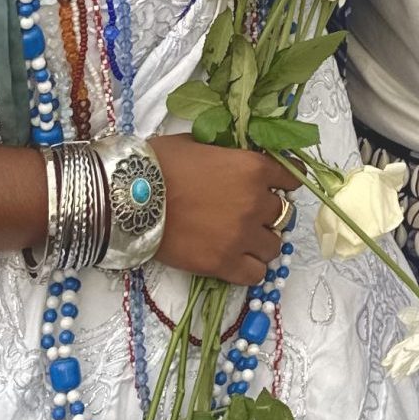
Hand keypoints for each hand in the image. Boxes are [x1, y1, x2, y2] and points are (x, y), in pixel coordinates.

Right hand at [149, 134, 298, 285]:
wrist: (127, 197)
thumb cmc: (157, 164)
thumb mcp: (199, 145)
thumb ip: (227, 154)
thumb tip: (235, 159)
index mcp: (253, 168)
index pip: (290, 177)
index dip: (283, 182)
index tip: (276, 186)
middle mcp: (255, 202)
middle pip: (283, 214)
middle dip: (269, 214)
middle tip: (250, 215)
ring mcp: (241, 235)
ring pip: (275, 246)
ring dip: (262, 242)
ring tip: (243, 241)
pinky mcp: (223, 263)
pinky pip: (256, 274)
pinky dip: (251, 268)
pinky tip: (237, 261)